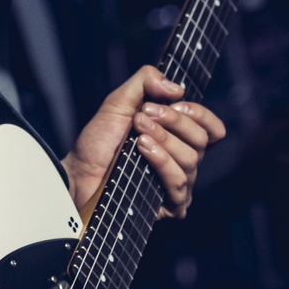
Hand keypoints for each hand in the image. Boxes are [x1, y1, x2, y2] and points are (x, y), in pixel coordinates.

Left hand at [63, 66, 226, 219]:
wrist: (77, 173)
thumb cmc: (98, 142)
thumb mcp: (119, 102)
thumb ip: (146, 82)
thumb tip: (177, 88)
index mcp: (179, 138)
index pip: (211, 128)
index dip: (199, 114)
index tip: (175, 103)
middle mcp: (182, 161)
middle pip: (200, 140)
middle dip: (173, 122)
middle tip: (142, 117)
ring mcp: (177, 185)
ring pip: (190, 160)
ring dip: (163, 140)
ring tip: (137, 135)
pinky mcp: (169, 206)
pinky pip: (178, 183)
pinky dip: (161, 162)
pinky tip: (141, 151)